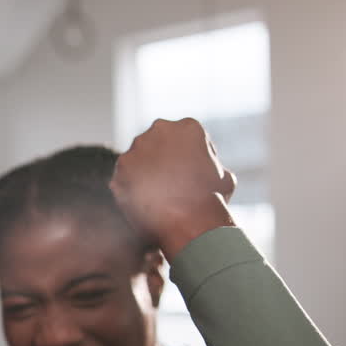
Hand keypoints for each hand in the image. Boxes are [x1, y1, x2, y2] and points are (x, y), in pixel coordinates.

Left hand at [110, 118, 237, 260]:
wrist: (187, 219)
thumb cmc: (212, 199)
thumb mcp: (224, 178)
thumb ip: (213, 168)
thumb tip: (213, 173)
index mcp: (188, 127)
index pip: (187, 138)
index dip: (190, 157)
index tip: (191, 174)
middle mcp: (160, 129)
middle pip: (159, 143)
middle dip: (163, 159)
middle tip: (169, 183)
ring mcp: (137, 147)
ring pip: (139, 158)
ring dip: (144, 172)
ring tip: (156, 195)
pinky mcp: (120, 167)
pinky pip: (125, 176)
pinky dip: (132, 188)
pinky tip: (143, 202)